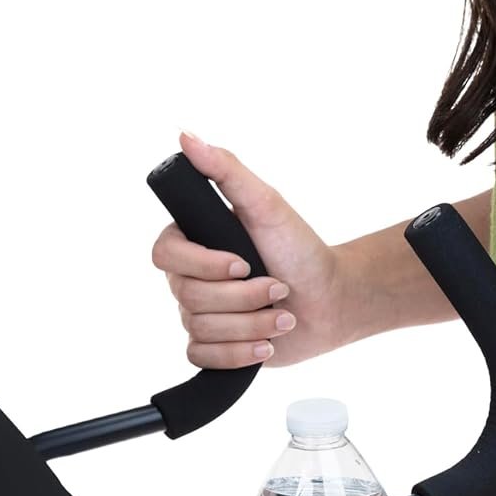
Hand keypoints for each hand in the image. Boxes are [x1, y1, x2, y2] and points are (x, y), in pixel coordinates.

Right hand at [150, 133, 347, 368]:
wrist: (330, 300)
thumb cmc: (300, 250)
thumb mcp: (267, 204)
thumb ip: (226, 170)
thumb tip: (186, 136)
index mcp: (193, 242)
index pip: (165, 255)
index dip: (204, 265)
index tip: (243, 263)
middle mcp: (190, 279)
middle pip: (188, 298)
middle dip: (243, 297)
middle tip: (278, 287)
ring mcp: (201, 316)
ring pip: (202, 330)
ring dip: (252, 324)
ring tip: (283, 316)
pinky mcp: (215, 348)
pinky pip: (204, 359)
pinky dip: (240, 354)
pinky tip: (267, 344)